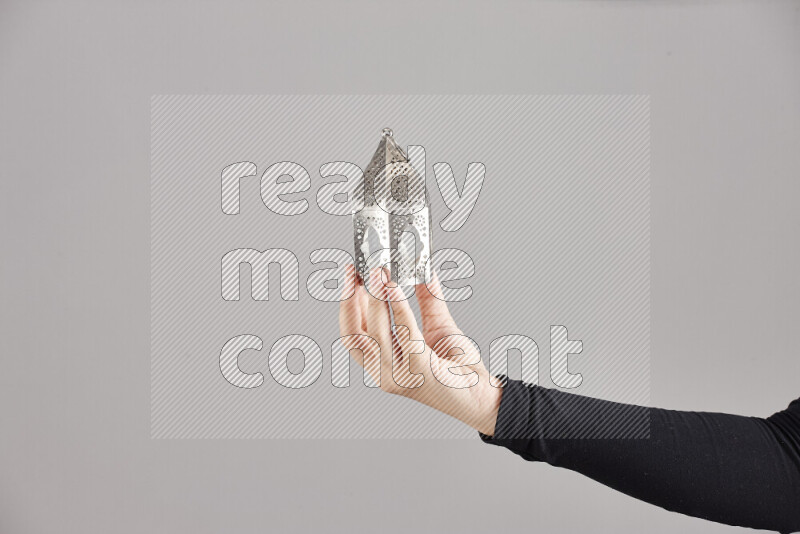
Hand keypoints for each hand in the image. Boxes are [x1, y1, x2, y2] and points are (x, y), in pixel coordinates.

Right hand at [338, 265, 501, 435]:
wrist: (482, 394)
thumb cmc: (460, 368)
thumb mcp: (437, 325)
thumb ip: (428, 298)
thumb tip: (422, 268)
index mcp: (382, 363)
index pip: (352, 333)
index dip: (347, 304)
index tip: (351, 275)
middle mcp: (384, 373)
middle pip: (354, 334)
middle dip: (351, 299)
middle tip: (359, 269)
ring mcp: (399, 375)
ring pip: (375, 332)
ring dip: (374, 298)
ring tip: (379, 272)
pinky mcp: (418, 370)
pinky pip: (403, 332)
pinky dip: (397, 306)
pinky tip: (395, 286)